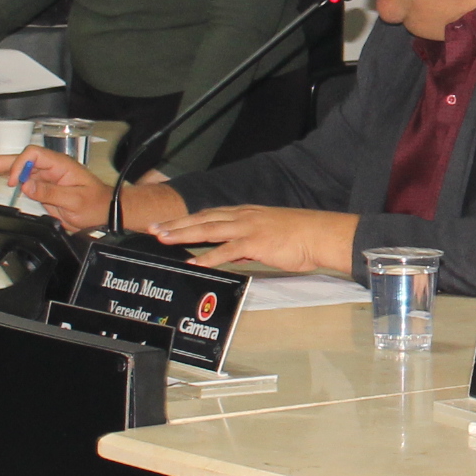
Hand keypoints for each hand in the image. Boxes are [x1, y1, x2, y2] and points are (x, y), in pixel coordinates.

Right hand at [0, 148, 109, 231]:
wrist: (106, 211)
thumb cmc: (96, 204)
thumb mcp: (75, 201)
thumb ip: (50, 193)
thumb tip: (26, 186)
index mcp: (60, 164)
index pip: (33, 155)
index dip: (20, 166)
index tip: (15, 183)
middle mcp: (50, 167)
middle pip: (19, 159)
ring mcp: (45, 177)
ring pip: (17, 169)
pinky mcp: (43, 187)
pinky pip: (22, 180)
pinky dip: (5, 177)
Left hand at [152, 205, 359, 276]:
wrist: (321, 235)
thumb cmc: (301, 237)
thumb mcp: (269, 236)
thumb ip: (248, 244)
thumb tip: (234, 253)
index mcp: (246, 213)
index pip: (210, 215)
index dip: (187, 219)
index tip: (168, 224)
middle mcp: (243, 216)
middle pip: (202, 218)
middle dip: (176, 224)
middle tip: (154, 228)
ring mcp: (248, 227)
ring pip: (208, 229)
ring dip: (183, 234)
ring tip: (163, 239)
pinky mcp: (255, 241)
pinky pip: (226, 250)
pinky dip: (208, 256)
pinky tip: (193, 261)